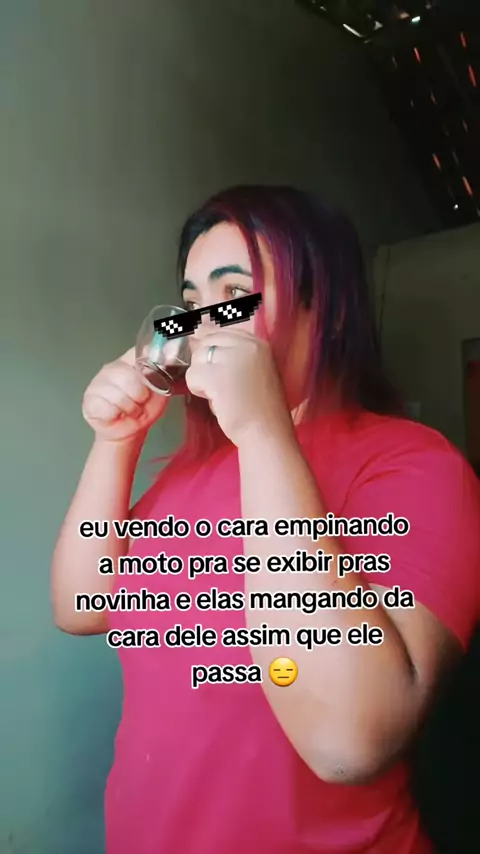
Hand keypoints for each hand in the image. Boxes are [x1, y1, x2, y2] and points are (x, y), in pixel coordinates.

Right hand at [82, 347, 168, 442]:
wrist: (130, 430)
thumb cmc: (144, 407)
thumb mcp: (161, 387)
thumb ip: (164, 367)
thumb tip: (170, 351)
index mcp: (130, 360)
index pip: (139, 353)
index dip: (148, 368)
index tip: (154, 382)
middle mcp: (111, 367)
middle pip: (128, 378)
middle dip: (140, 396)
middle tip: (140, 402)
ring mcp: (97, 383)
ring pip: (119, 396)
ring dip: (130, 408)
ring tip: (131, 410)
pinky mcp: (89, 400)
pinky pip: (107, 408)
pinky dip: (116, 415)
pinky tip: (117, 414)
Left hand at [185, 329, 292, 445]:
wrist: (267, 432)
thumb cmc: (260, 407)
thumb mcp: (252, 370)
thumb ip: (230, 352)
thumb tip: (198, 331)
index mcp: (258, 343)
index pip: (221, 332)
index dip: (212, 348)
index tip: (215, 367)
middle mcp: (246, 345)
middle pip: (207, 342)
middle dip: (206, 364)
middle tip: (221, 386)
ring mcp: (232, 358)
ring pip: (197, 357)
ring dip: (202, 378)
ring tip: (221, 394)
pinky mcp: (217, 375)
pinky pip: (192, 375)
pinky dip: (197, 390)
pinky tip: (215, 400)